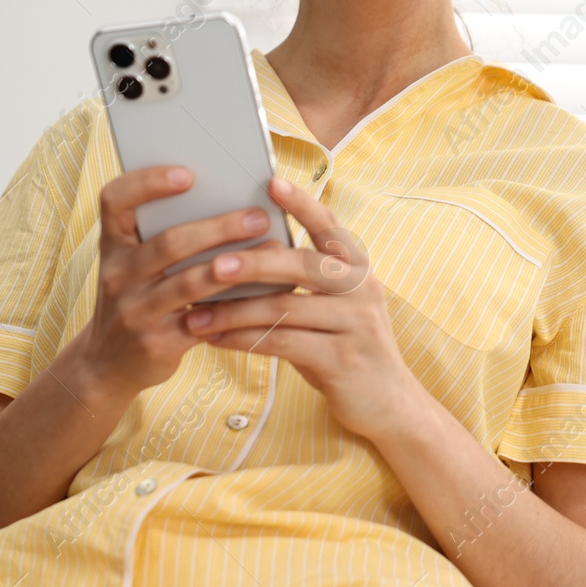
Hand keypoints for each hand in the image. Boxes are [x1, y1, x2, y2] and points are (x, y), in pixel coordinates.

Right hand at [72, 165, 281, 398]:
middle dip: (219, 227)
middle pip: (169, 243)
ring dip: (236, 264)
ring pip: (190, 282)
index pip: (115, 200)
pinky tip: (266, 291)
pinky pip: (205, 319)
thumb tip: (232, 197)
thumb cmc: (136, 297)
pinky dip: (238, 303)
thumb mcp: (134, 264)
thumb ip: (164, 234)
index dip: (147, 182)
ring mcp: (134, 311)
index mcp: (112, 244)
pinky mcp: (156, 343)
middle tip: (259, 216)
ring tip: (273, 249)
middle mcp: (117, 274)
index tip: (188, 174)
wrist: (106, 364)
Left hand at [180, 176, 423, 444]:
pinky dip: (243, 341)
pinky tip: (214, 340)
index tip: (270, 182)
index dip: (302, 203)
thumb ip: (306, 281)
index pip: (329, 227)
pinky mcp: (342, 360)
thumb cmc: (347, 346)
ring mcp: (355, 324)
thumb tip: (243, 252)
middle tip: (212, 263)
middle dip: (254, 262)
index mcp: (357, 268)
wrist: (390, 404)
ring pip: (286, 308)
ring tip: (195, 313)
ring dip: (234, 311)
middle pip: (302, 265)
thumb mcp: (337, 306)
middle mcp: (361, 289)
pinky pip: (283, 343)